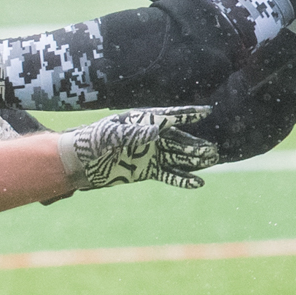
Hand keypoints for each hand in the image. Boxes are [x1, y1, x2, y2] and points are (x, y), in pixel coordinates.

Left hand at [58, 106, 220, 189]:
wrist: (81, 161)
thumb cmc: (94, 140)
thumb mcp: (113, 134)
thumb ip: (135, 133)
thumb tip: (157, 131)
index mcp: (143, 121)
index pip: (170, 116)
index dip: (189, 114)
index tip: (207, 111)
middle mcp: (151, 136)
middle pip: (179, 140)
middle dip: (196, 145)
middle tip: (213, 150)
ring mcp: (150, 154)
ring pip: (178, 156)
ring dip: (194, 159)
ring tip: (212, 159)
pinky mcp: (147, 170)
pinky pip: (169, 174)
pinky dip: (182, 179)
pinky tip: (197, 183)